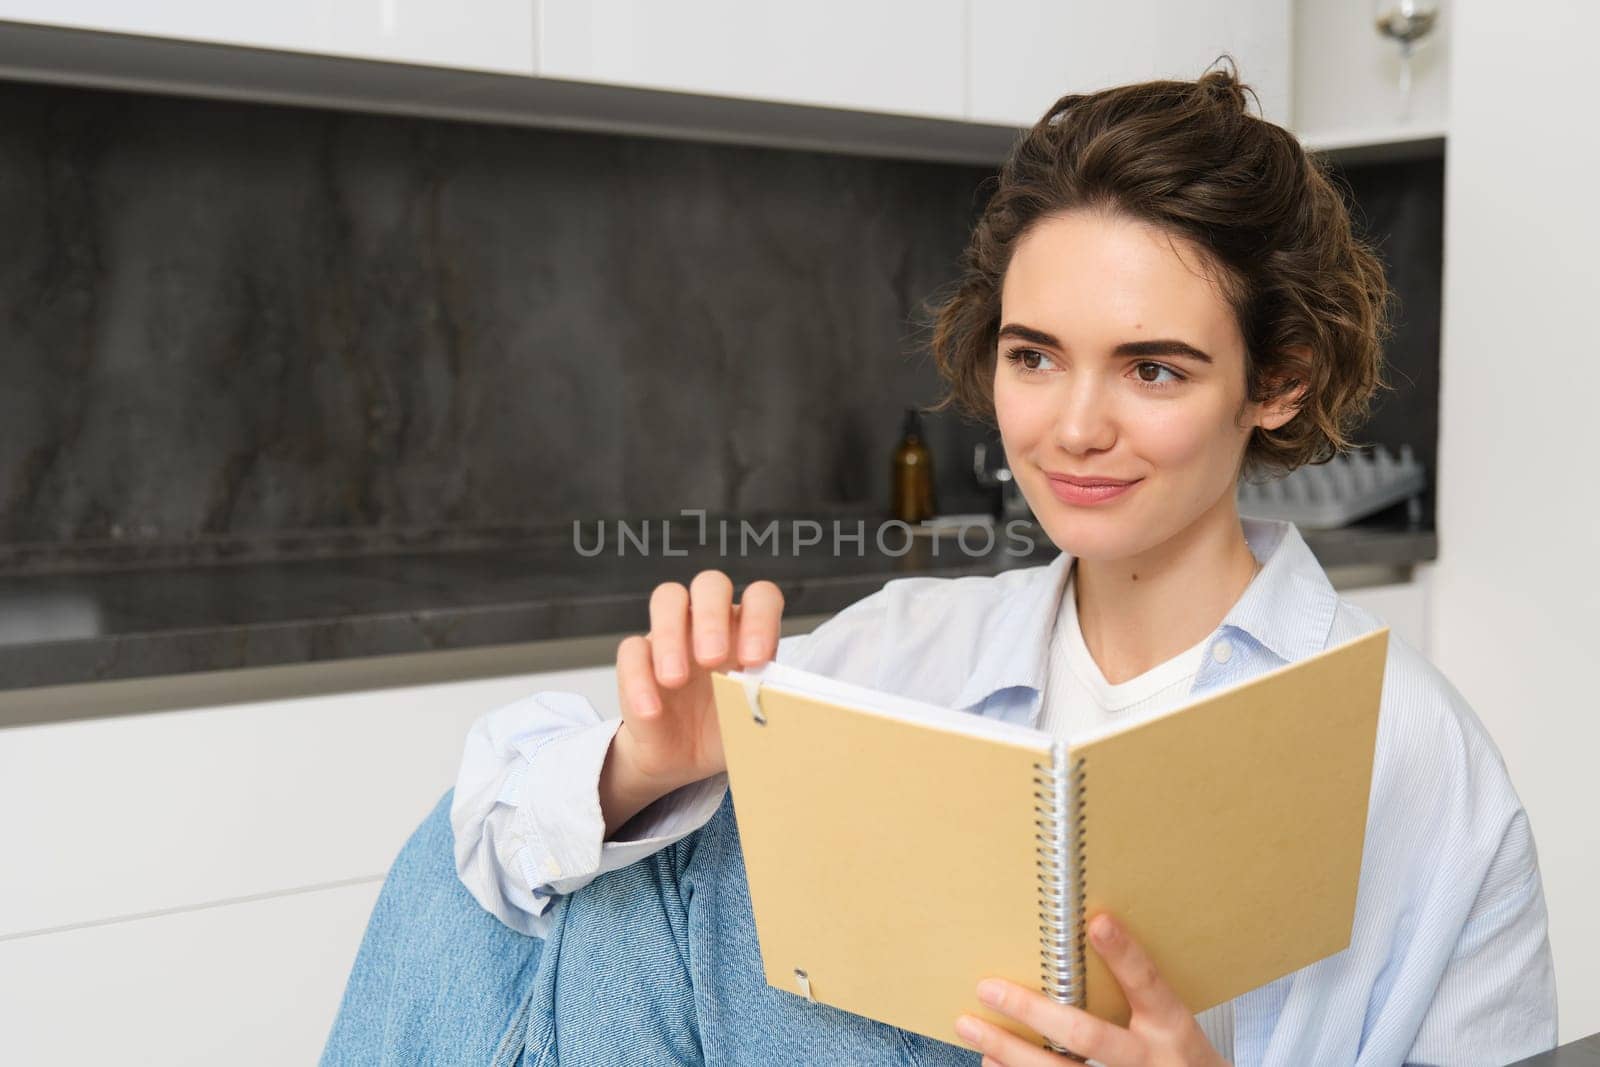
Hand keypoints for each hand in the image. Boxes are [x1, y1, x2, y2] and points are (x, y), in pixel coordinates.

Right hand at [599, 570, 784, 835]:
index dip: (760, 619)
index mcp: (747, 631)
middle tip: (712, 659)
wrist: (683, 760)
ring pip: (668, 598)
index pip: (760, 598)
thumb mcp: (752, 723)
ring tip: (676, 680)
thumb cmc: (725, 729)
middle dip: (712, 617)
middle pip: (711, 584)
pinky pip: (632, 649)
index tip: (756, 660)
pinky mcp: (638, 659)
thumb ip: (768, 708)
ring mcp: (671, 635)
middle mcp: (710, 623)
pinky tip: (652, 712)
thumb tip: (790, 710)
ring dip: (671, 635)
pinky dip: (638, 680)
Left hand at [953, 913, 1229, 1066]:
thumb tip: (1082, 936)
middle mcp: (1149, 1059)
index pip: (1148, 984)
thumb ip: (1133, 990)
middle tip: (988, 988)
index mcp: (1171, 1026)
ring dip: (1010, 1051)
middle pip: (1087, 1036)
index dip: (1124, 956)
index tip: (1096, 922)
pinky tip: (990, 1059)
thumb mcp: (1169, 1022)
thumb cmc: (1176, 1054)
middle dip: (1033, 1012)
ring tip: (971, 1026)